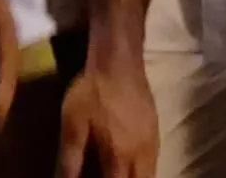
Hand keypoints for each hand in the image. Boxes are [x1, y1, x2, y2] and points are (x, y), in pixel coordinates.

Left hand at [59, 62, 158, 177]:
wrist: (119, 61)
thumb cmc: (92, 92)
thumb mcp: (73, 126)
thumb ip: (69, 160)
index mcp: (119, 155)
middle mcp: (141, 152)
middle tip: (110, 177)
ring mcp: (152, 139)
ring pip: (151, 173)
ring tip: (121, 174)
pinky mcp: (156, 128)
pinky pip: (154, 159)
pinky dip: (145, 169)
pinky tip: (132, 164)